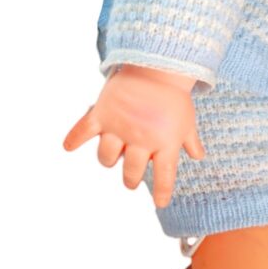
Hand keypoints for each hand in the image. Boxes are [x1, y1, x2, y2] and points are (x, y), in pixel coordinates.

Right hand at [63, 65, 205, 208]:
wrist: (157, 65)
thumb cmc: (174, 95)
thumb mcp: (187, 120)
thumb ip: (190, 141)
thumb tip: (198, 156)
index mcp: (165, 143)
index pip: (164, 177)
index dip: (162, 193)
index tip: (160, 203)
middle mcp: (141, 140)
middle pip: (131, 173)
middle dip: (130, 180)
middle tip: (131, 179)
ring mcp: (120, 127)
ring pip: (106, 158)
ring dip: (109, 161)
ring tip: (113, 157)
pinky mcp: (103, 114)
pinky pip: (84, 130)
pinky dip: (75, 138)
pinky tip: (69, 146)